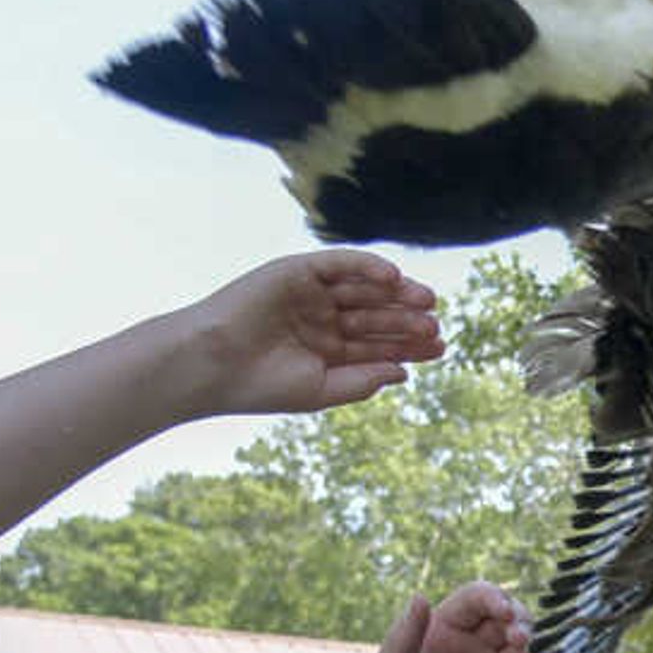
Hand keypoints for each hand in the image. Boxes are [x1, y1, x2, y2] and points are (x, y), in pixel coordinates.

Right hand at [174, 250, 442, 417]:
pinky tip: (393, 278)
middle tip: (435, 326)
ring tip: (425, 301)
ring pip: (363, 289)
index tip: (440, 348)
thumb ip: (362, 380)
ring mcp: (311, 294)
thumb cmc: (261, 385)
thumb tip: (404, 372)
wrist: (212, 365)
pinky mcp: (297, 271)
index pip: (377, 343)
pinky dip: (367, 266)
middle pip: (376, 315)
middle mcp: (322, 318)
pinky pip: (340, 263)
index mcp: (328, 349)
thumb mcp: (320, 389)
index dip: (409, 345)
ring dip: (395, 293)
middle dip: (407, 320)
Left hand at [345, 584, 529, 652]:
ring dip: (527, 645)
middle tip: (519, 633)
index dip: (494, 597)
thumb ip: (405, 639)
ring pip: (520, 647)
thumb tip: (420, 596)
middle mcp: (468, 647)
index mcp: (440, 631)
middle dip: (519, 617)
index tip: (504, 611)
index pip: (475, 599)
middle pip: (505, 617)